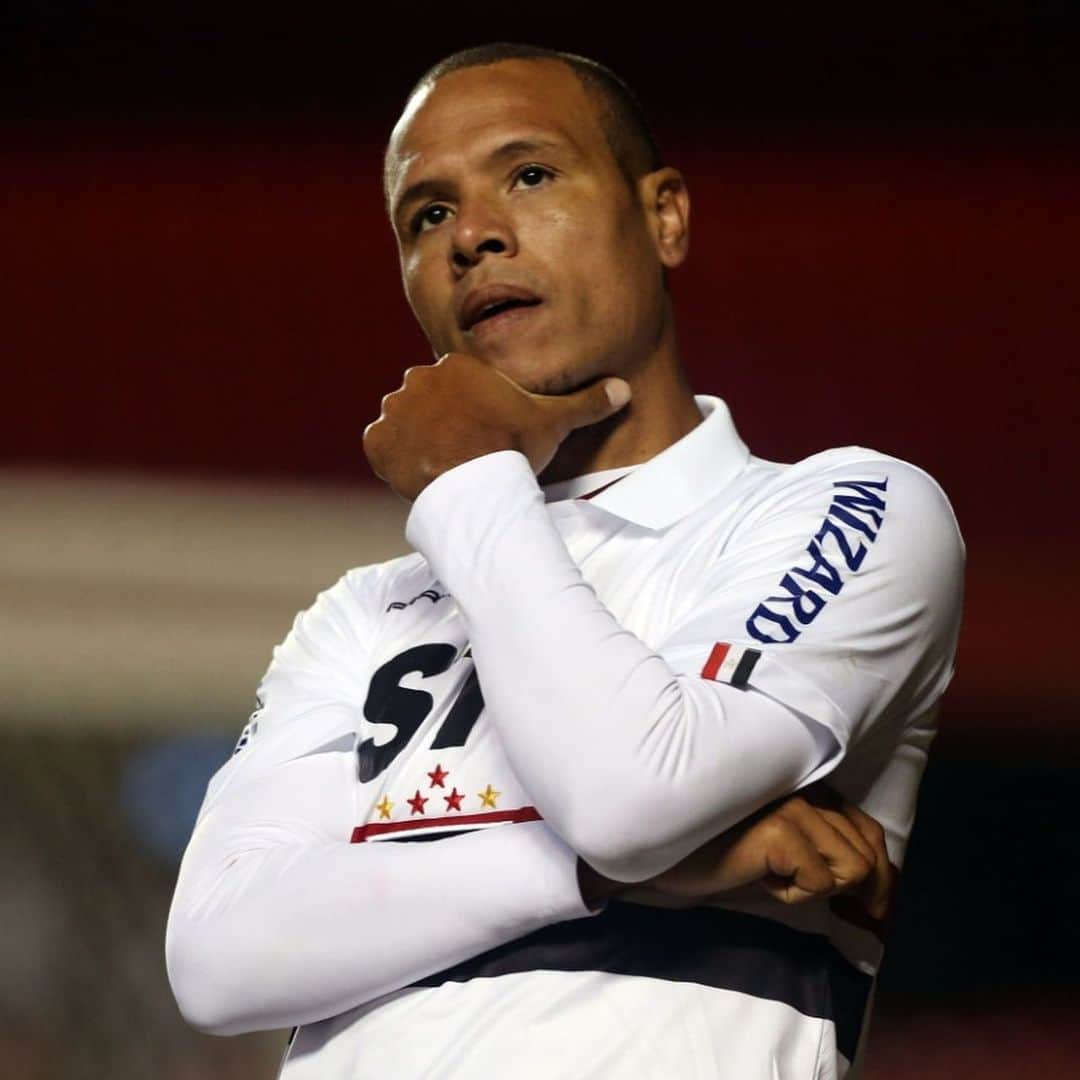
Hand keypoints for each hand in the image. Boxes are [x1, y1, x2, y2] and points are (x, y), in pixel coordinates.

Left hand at [363, 352, 631, 499]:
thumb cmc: (513, 447)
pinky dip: (393, 460)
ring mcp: (394, 410)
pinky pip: (381, 447)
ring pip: (403, 423)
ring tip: (441, 467)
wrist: (474, 485)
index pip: (458, 387)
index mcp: (457, 366)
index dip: (471, 414)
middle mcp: (418, 379)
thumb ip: (587, 402)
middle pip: (428, 402)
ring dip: (415, 441)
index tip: (483, 437)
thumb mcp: (555, 421)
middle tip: (462, 454)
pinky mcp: (376, 441)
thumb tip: (623, 389)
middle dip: (440, 424)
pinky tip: (417, 475)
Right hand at [581, 789, 894, 918]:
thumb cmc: (714, 850)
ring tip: (775, 879)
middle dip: (862, 893)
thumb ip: (819, 850)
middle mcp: (806, 786)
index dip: (881, 876)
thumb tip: (876, 887)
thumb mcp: (778, 850)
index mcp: (808, 785)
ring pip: (853, 869)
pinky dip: (793, 895)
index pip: (869, 832)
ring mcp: (795, 804)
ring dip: (817, 889)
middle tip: (837, 911)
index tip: (873, 911)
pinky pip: (818, 883)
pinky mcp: (781, 828)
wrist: (661, 847)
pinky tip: (759, 879)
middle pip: (871, 853)